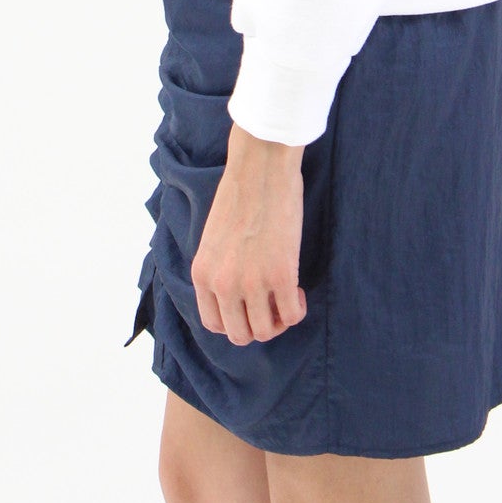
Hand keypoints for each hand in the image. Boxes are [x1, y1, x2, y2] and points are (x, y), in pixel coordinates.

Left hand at [190, 121, 308, 344]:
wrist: (261, 167)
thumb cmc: (240, 193)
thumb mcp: (213, 239)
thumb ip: (219, 269)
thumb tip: (236, 295)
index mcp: (202, 274)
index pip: (214, 324)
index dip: (236, 321)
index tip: (250, 306)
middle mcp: (223, 284)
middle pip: (240, 335)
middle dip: (258, 325)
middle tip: (271, 304)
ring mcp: (252, 282)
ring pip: (266, 331)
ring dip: (279, 320)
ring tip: (286, 295)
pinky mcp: (282, 275)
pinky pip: (292, 315)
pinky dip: (298, 309)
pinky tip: (298, 288)